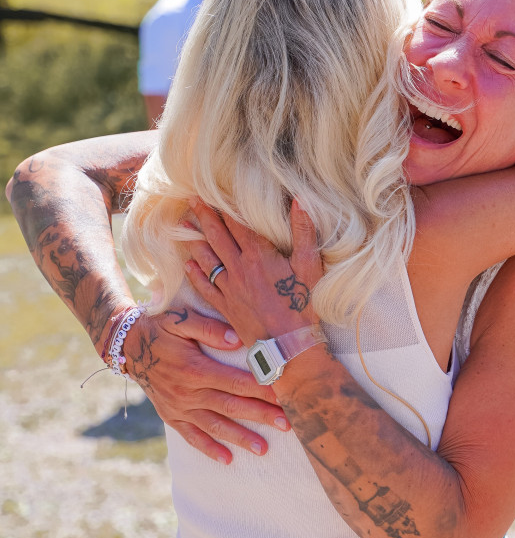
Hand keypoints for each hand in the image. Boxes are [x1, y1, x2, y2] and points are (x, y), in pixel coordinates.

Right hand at [122, 306, 290, 464]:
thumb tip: (237, 339)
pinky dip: (209, 449)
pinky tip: (228, 459)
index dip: (261, 389)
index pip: (236, 382)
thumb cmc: (160, 328)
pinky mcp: (171, 416)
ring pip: (215, 426)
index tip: (285, 396)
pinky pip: (191, 436)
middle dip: (261, 415)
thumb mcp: (180, 319)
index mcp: (194, 369)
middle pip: (231, 406)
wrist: (127, 346)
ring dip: (240, 438)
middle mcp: (187, 392)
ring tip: (264, 448)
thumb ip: (208, 328)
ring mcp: (179, 407)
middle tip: (288, 423)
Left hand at [184, 199, 322, 344]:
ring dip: (194, 239)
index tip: (213, 191)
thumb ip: (304, 232)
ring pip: (207, 258)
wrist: (288, 346)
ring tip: (182, 225)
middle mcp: (239, 268)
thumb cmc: (303, 305)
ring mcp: (230, 288)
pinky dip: (196, 274)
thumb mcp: (310, 266)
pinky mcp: (226, 307)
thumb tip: (299, 201)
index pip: (238, 224)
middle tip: (191, 199)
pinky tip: (189, 264)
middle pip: (218, 236)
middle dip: (204, 216)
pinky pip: (205, 286)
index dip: (225, 206)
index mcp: (259, 255)